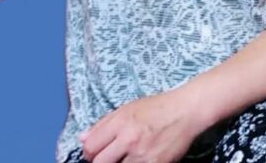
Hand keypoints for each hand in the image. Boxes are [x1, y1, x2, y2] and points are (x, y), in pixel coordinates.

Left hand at [78, 87, 206, 162]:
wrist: (183, 112)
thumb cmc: (155, 108)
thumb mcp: (126, 109)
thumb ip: (103, 124)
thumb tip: (82, 138)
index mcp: (119, 122)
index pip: (91, 145)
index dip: (88, 151)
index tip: (92, 152)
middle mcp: (129, 139)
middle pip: (99, 162)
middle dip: (98, 162)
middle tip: (104, 159)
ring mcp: (142, 155)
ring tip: (121, 158)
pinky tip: (134, 160)